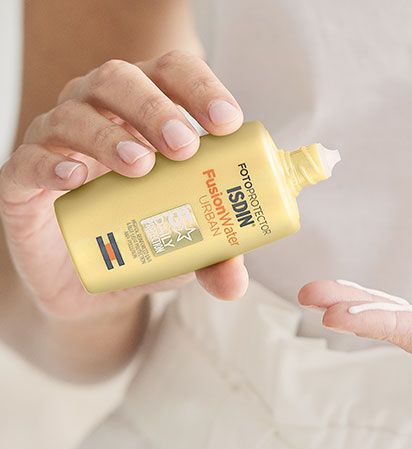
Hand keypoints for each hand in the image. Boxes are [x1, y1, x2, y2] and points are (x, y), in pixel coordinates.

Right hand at [0, 51, 247, 320]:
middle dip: (156, 108)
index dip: (200, 88)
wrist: (86, 278)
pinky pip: (29, 159)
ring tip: (139, 167)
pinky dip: (51, 163)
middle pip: (121, 79)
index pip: (173, 74)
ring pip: (74, 113)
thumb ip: (216, 255)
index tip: (227, 123)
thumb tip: (234, 280)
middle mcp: (101, 111)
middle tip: (184, 146)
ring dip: (109, 135)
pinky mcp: (23, 178)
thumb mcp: (188, 246)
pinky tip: (75, 178)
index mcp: (149, 112)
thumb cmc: (144, 236)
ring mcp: (58, 140)